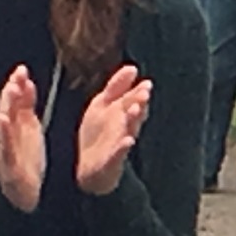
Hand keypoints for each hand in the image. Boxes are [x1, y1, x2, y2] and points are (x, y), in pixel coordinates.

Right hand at [0, 66, 45, 210]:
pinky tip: (2, 121)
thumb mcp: (29, 127)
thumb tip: (27, 81)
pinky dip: (3, 134)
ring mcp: (3, 148)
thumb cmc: (24, 159)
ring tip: (10, 93)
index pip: (13, 101)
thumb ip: (27, 104)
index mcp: (12, 124)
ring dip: (5, 108)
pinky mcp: (7, 164)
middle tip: (16, 78)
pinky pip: (4, 147)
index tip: (23, 70)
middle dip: (10, 94)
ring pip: (2, 126)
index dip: (16, 84)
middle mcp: (4, 134)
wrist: (23, 192)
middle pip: (6, 109)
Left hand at [75, 64, 151, 196]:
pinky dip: (123, 148)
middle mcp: (124, 128)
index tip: (146, 84)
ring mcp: (119, 145)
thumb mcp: (102, 105)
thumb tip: (133, 67)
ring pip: (129, 131)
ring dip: (133, 121)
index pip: (133, 101)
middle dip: (138, 104)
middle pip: (133, 114)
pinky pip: (118, 154)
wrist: (89, 168)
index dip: (139, 93)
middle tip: (144, 94)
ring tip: (136, 110)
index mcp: (123, 114)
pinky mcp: (111, 161)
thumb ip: (116, 87)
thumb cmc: (99, 134)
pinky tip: (128, 141)